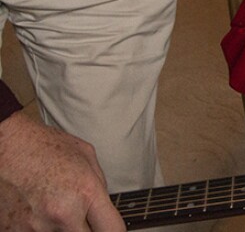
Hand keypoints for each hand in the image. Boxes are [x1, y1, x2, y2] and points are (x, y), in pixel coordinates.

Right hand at [0, 112, 124, 231]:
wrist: (6, 144)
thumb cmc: (43, 146)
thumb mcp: (86, 157)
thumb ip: (99, 188)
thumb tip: (104, 209)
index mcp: (85, 193)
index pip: (112, 231)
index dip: (112, 228)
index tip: (108, 226)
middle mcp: (61, 214)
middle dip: (87, 229)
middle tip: (79, 215)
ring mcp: (35, 227)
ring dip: (60, 228)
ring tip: (52, 205)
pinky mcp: (13, 231)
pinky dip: (39, 226)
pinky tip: (35, 209)